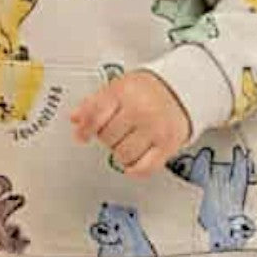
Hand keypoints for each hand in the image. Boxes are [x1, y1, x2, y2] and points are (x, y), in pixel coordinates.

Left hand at [68, 70, 191, 176]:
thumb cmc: (147, 90)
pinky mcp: (168, 146)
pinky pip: (143, 169)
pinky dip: (134, 169)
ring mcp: (155, 129)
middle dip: (107, 137)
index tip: (82, 136)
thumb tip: (75, 118)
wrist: (180, 90)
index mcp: (124, 92)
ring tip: (127, 142)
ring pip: (123, 155)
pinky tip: (133, 161)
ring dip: (120, 153)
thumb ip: (94, 103)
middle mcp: (140, 110)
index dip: (85, 129)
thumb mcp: (118, 87)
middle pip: (107, 138)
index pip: (94, 116)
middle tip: (116, 131)